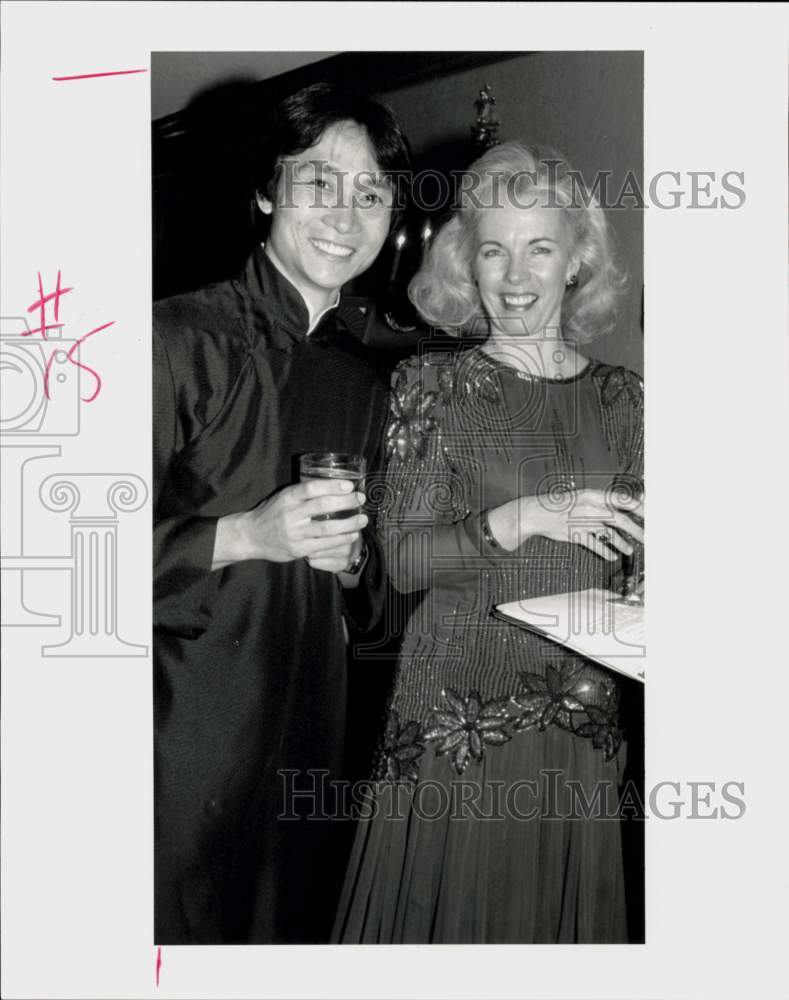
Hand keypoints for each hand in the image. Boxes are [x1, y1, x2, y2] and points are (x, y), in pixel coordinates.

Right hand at [212, 479, 366, 569]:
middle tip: (361, 499)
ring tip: (362, 520)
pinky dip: (340, 540)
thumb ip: (303, 493)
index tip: (350, 485)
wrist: (250, 536)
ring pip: (326, 529)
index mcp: (287, 497)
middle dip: (346, 502)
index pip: (311, 488)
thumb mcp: (283, 497)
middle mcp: (291, 514)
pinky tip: (351, 536)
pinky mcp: (297, 549)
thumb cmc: (271, 513)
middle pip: (322, 506)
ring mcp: (294, 533)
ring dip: (348, 524)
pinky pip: (323, 545)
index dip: (332, 486)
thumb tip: (334, 486)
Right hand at [486, 488, 643, 561]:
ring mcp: (583, 521)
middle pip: (620, 519)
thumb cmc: (562, 504)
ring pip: (609, 533)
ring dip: (622, 543)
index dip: (639, 508)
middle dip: (637, 529)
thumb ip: (605, 502)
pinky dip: (605, 551)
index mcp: (593, 495)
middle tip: (649, 537)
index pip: (622, 500)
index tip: (652, 515)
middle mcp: (590, 507)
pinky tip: (612, 556)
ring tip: (630, 550)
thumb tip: (631, 502)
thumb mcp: (584, 497)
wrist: (537, 513)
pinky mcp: (575, 534)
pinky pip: (594, 545)